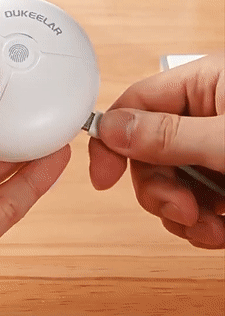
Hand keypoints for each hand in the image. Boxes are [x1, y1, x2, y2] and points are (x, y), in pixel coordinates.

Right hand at [89, 53, 224, 248]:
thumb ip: (169, 134)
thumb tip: (110, 129)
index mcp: (204, 85)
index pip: (134, 105)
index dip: (112, 141)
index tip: (103, 177)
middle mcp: (204, 116)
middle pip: (146, 153)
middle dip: (158, 190)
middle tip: (181, 209)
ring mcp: (212, 149)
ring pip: (166, 182)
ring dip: (179, 213)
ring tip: (208, 227)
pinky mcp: (222, 177)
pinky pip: (191, 202)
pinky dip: (199, 224)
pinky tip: (218, 230)